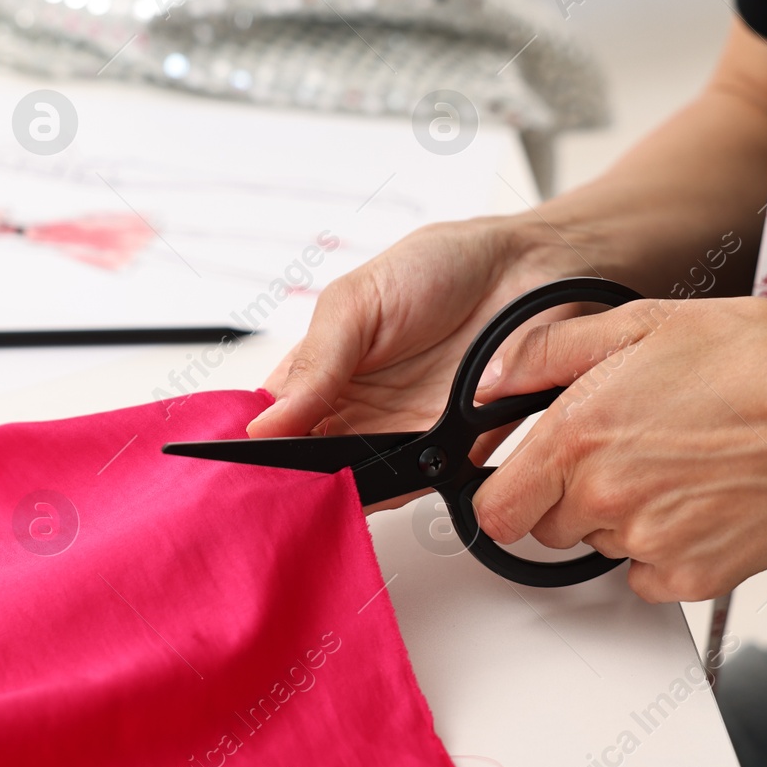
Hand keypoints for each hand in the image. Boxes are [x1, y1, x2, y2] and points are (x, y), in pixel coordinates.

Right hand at [248, 217, 602, 507]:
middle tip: (271, 496)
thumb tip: (266, 420)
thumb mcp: (357, 300)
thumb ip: (316, 361)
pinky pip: (412, 487)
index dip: (251, 447)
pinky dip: (391, 495)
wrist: (531, 268)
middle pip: (306, 464)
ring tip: (314, 499)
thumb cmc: (442, 266)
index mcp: (320, 369)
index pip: (270, 421)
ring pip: (353, 483)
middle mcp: (354, 408)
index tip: (235, 468)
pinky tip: (372, 493)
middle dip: (288, 485)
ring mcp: (399, 433)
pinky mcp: (447, 452)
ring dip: (336, 495)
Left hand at [470, 296, 766, 600]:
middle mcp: (606, 495)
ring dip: (619, 518)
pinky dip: (663, 549)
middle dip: (566, 497)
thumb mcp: (642, 323)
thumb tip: (491, 378)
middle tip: (621, 454)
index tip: (521, 482)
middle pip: (545, 528)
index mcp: (579, 434)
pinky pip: (647, 575)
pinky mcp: (693, 576)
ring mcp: (649, 542)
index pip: (494, 508)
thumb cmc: (759, 361)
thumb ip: (549, 352)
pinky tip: (698, 501)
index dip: (504, 495)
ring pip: (599, 546)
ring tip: (674, 466)